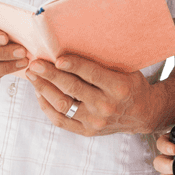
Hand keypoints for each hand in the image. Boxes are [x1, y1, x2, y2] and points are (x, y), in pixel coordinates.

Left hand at [26, 54, 157, 135]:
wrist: (142, 114)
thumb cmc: (131, 85)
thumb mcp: (126, 70)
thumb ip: (104, 62)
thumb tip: (75, 43)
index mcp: (118, 87)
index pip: (92, 74)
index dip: (74, 66)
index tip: (57, 58)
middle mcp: (106, 106)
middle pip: (72, 89)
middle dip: (50, 75)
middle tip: (35, 64)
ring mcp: (95, 121)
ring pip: (62, 105)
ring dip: (43, 89)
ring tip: (32, 76)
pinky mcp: (87, 131)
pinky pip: (61, 120)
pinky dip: (47, 106)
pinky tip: (39, 93)